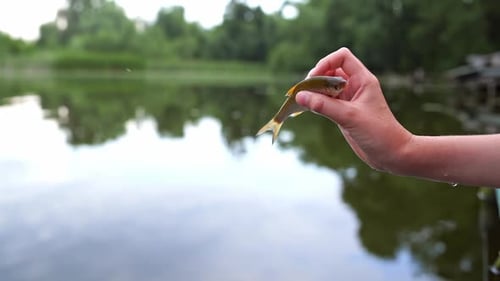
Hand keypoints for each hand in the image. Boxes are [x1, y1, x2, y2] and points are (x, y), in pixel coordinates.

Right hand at [295, 47, 412, 170]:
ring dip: (314, 91)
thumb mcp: (349, 117)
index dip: (326, 62)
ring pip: (327, 87)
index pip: (342, 57)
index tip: (314, 78)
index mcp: (363, 80)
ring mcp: (349, 99)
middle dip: (316, 78)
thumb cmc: (378, 132)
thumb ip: (323, 106)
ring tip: (301, 100)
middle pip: (331, 70)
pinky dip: (315, 102)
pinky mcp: (344, 112)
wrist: (392, 154)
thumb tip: (300, 96)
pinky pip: (326, 101)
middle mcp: (356, 86)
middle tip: (304, 91)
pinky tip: (306, 108)